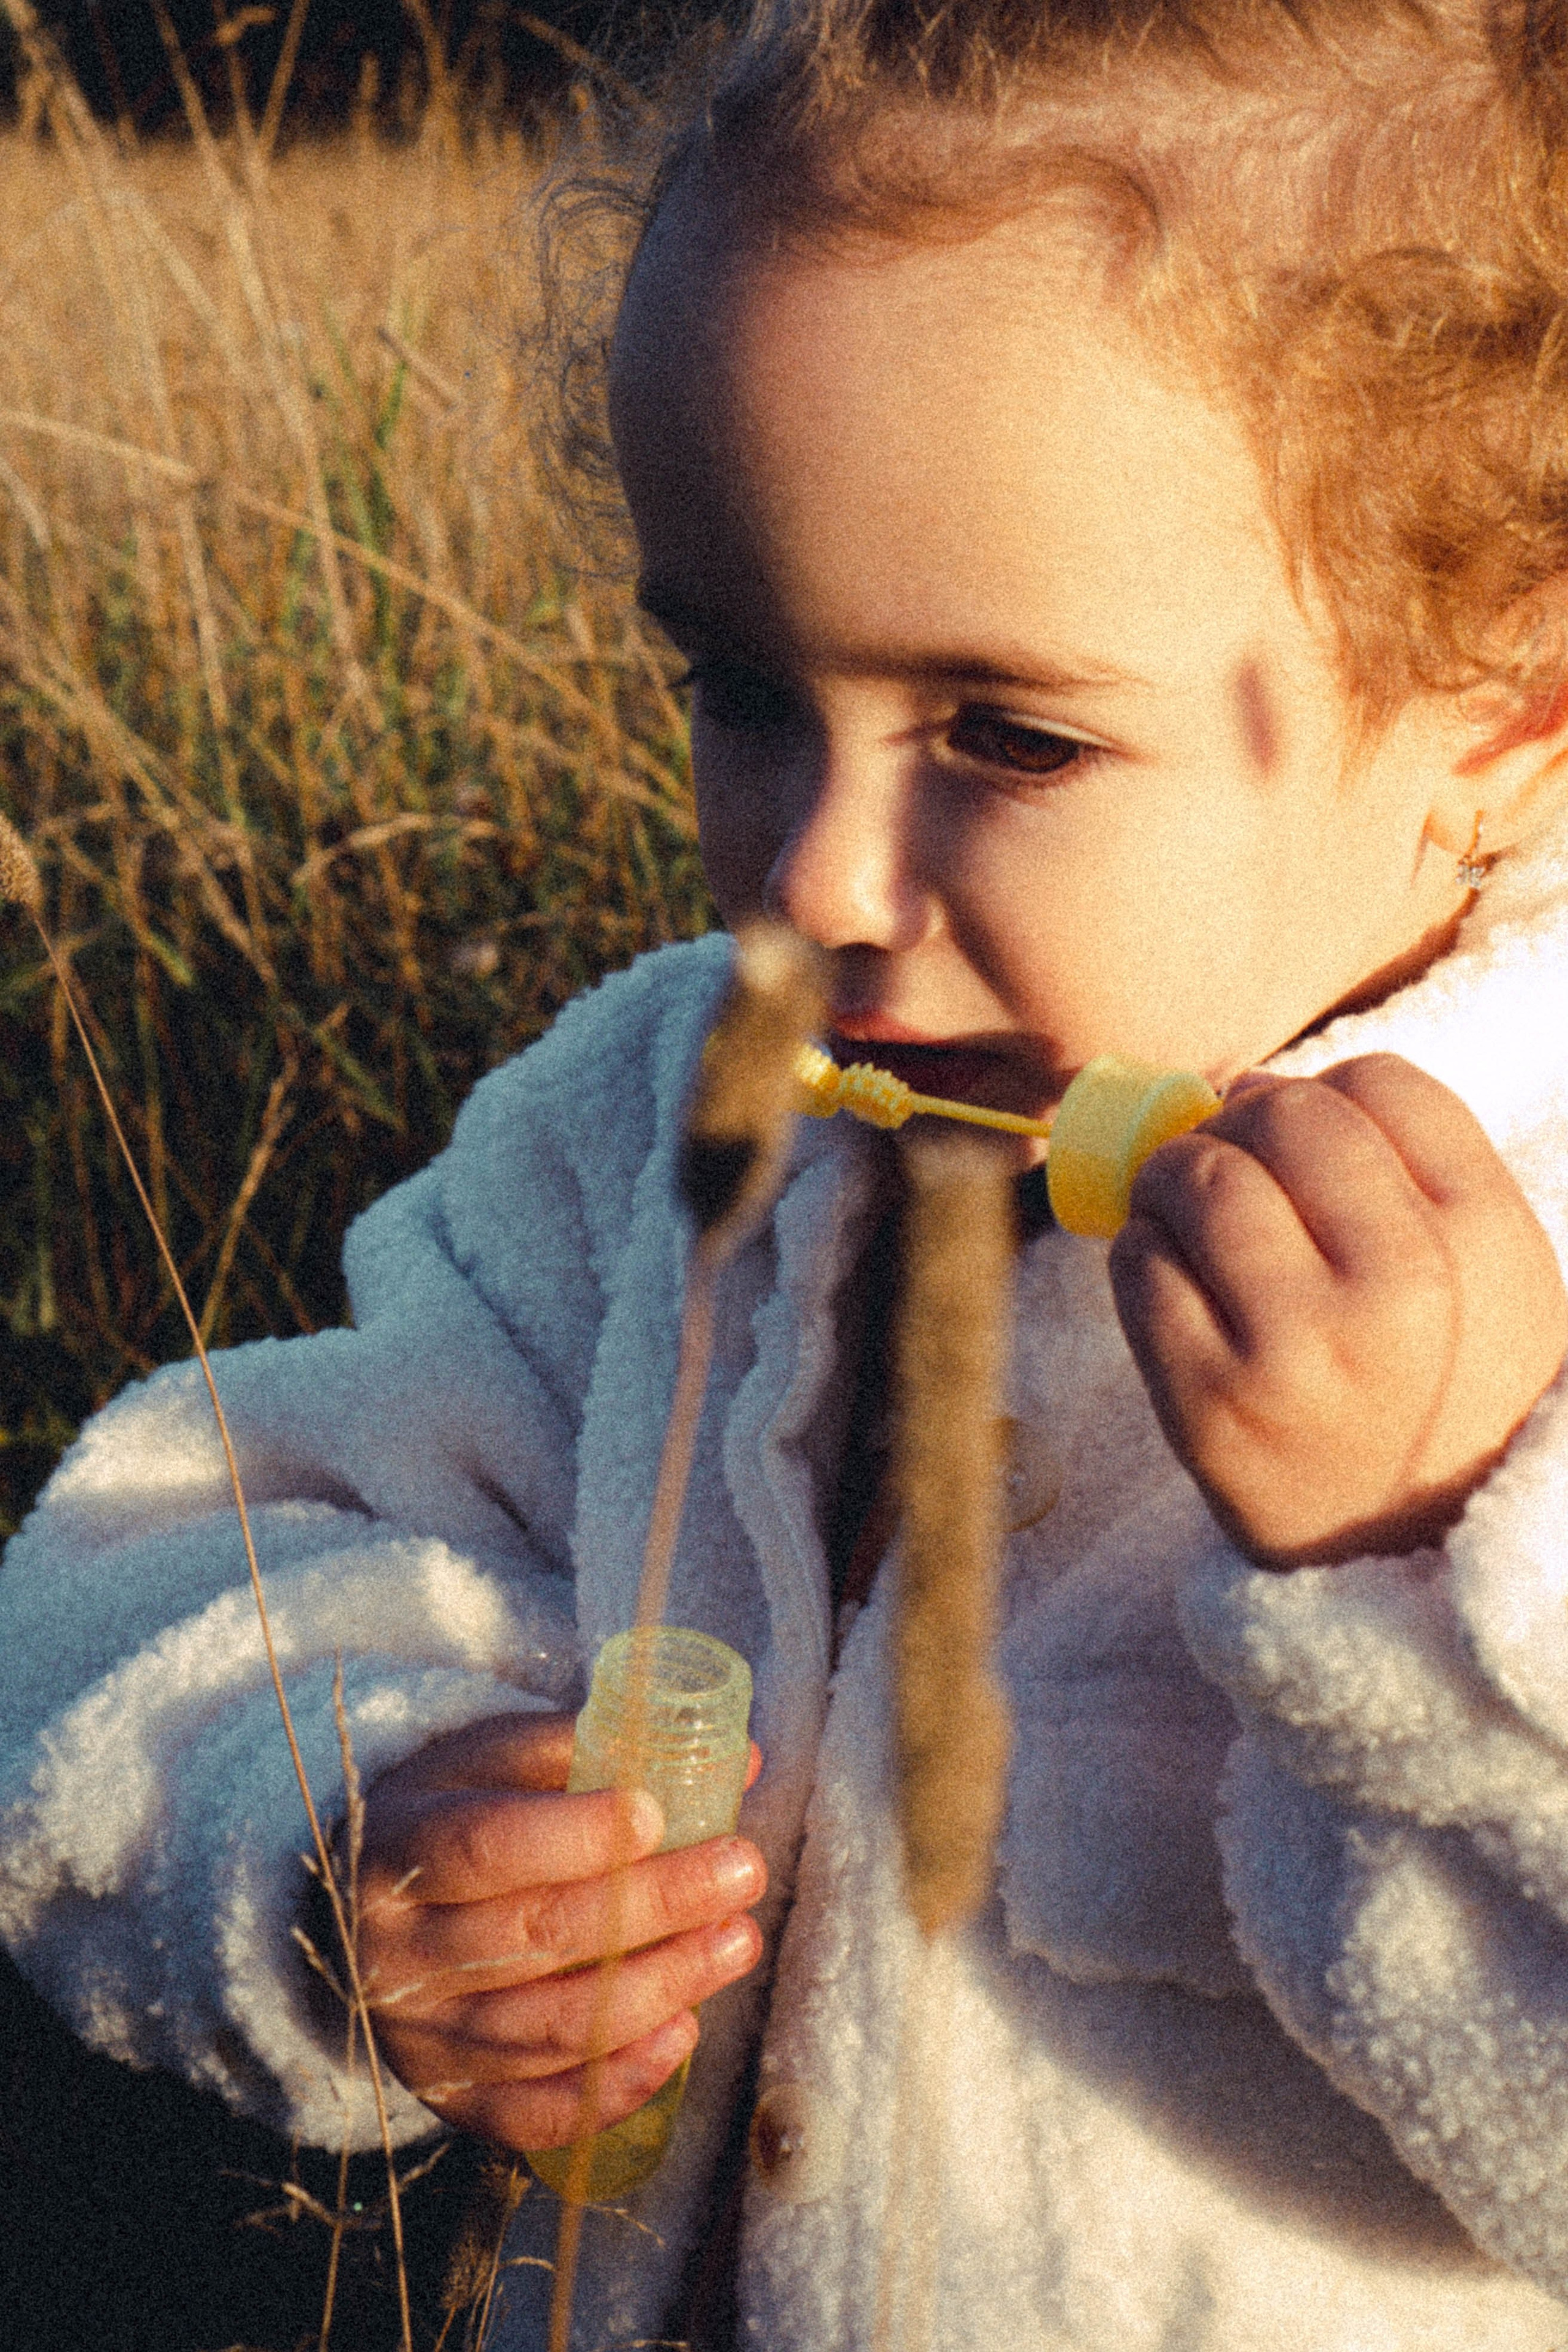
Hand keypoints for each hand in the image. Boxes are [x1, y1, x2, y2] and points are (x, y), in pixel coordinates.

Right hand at [351, 1711, 766, 2147]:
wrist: (361, 1914)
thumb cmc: (449, 1818)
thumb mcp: (489, 1761)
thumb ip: (594, 1750)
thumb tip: (735, 1760)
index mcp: (399, 1851)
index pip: (484, 1846)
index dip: (574, 1834)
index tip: (656, 1814)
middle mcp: (398, 1953)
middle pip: (537, 1935)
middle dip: (655, 1905)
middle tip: (742, 1872)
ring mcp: (422, 2037)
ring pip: (551, 2026)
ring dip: (660, 1986)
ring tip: (737, 1942)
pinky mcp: (451, 2099)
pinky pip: (539, 2112)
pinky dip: (618, 2081)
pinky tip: (683, 2033)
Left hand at [1108, 1053, 1566, 1568]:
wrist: (1411, 1552)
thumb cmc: (1444, 1385)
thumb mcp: (1490, 1270)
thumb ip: (1407, 1164)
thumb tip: (1247, 1085)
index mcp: (1486, 1241)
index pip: (1378, 1082)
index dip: (1324, 1090)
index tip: (1303, 1135)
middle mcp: (1399, 1290)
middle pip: (1280, 1113)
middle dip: (1235, 1120)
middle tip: (1226, 1157)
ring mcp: (1297, 1349)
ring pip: (1196, 1177)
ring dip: (1170, 1175)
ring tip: (1184, 1207)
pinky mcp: (1208, 1404)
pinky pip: (1138, 1266)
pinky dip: (1139, 1251)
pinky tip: (1170, 1277)